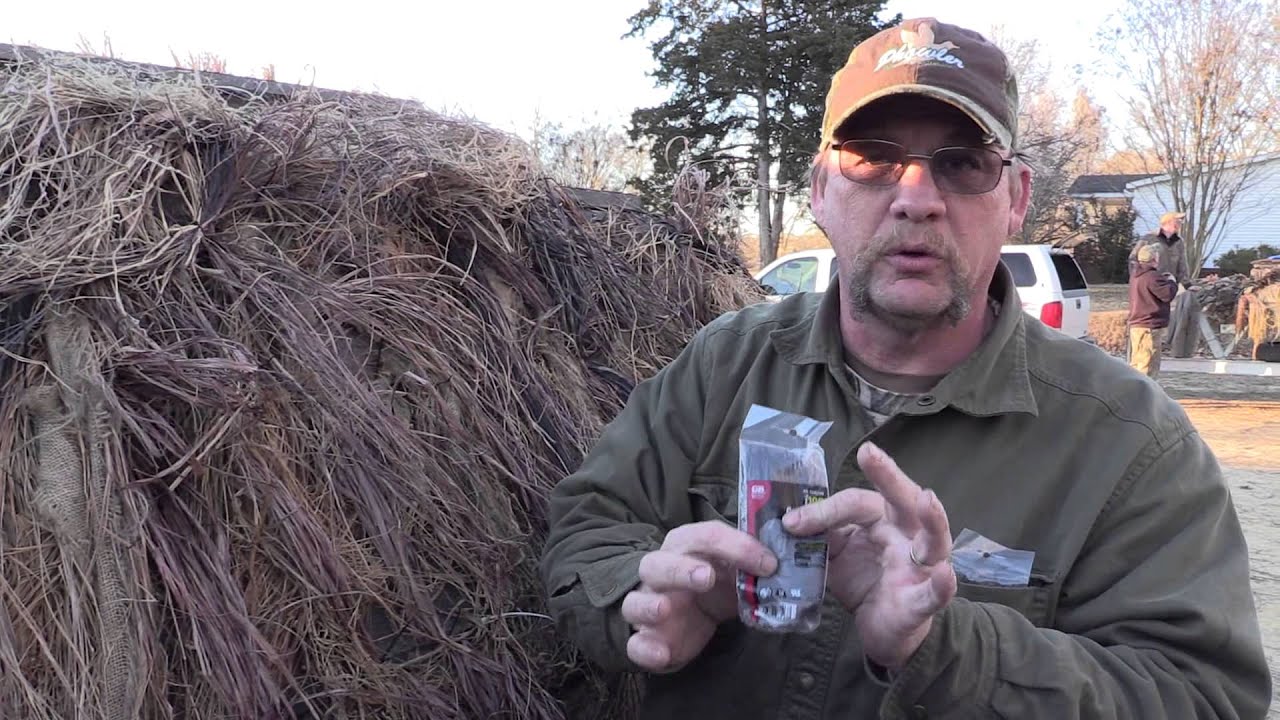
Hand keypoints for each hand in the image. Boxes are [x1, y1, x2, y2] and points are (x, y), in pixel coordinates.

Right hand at [622, 521, 776, 672]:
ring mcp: (648, 604)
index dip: (737, 546)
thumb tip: (778, 565)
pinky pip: (635, 643)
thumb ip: (753, 565)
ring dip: (649, 604)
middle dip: (680, 569)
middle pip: (658, 563)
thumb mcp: (736, 571)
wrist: (692, 615)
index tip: (768, 563)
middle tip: (707, 577)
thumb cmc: (715, 584)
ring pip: (636, 600)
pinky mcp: (646, 637)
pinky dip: (644, 648)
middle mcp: (660, 571)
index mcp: (685, 546)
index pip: (705, 536)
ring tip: (664, 608)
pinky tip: (661, 653)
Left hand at [783, 442, 955, 669]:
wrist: (882, 627)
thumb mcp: (837, 553)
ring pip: (934, 538)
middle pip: (902, 499)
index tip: (791, 522)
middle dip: (888, 475)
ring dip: (932, 518)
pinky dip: (942, 584)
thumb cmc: (864, 578)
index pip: (855, 503)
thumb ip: (821, 534)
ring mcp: (920, 566)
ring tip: (927, 499)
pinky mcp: (922, 601)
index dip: (823, 510)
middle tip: (869, 454)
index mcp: (882, 517)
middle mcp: (907, 534)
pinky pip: (935, 592)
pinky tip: (945, 574)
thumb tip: (789, 520)